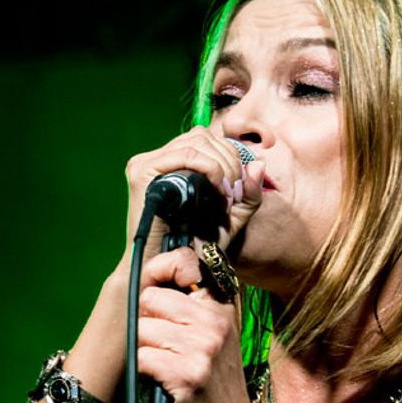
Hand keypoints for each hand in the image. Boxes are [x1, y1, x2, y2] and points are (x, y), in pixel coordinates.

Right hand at [122, 126, 264, 263]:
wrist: (173, 266)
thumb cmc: (198, 245)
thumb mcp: (233, 217)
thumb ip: (249, 192)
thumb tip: (258, 163)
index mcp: (175, 163)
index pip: (208, 140)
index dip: (231, 158)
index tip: (238, 190)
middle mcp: (160, 158)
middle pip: (203, 136)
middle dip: (229, 162)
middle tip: (233, 195)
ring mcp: (149, 162)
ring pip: (197, 141)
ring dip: (221, 166)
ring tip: (225, 196)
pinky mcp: (143, 171)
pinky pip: (185, 154)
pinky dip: (209, 168)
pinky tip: (217, 191)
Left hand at [134, 246, 260, 402]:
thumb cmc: (215, 389)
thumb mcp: (216, 339)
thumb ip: (192, 309)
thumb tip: (148, 281)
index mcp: (221, 306)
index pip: (181, 262)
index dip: (157, 276)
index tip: (156, 302)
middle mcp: (215, 321)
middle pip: (150, 298)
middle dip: (144, 322)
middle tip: (160, 349)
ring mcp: (203, 347)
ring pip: (141, 329)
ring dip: (143, 352)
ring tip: (163, 370)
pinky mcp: (187, 374)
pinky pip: (142, 358)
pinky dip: (143, 373)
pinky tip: (161, 384)